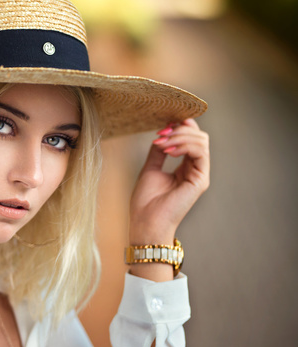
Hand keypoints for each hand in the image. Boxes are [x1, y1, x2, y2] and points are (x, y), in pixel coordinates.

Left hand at [129, 118, 209, 244]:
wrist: (146, 222)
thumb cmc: (146, 202)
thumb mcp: (150, 169)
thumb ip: (159, 151)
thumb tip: (163, 134)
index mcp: (185, 167)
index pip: (191, 139)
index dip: (181, 126)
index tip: (164, 124)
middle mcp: (195, 170)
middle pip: (199, 136)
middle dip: (180, 129)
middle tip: (161, 133)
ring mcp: (200, 174)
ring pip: (201, 141)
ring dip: (180, 136)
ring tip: (163, 142)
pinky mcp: (201, 180)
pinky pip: (200, 152)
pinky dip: (184, 145)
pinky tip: (169, 150)